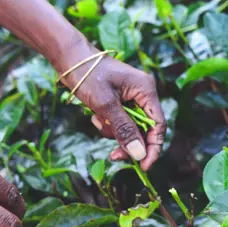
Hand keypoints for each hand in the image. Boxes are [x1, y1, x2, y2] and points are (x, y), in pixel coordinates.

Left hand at [60, 40, 165, 170]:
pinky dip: (107, 124)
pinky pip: (117, 122)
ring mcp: (130, 98)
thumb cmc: (88, 76)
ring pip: (129, 128)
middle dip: (127, 141)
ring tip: (96, 119)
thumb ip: (124, 129)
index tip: (143, 166)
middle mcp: (142, 95)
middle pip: (143, 130)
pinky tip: (94, 116)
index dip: (153, 147)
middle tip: (113, 156)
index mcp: (146, 91)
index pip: (158, 125)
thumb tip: (139, 154)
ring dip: (113, 131)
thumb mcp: (105, 105)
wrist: (69, 60)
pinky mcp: (118, 102)